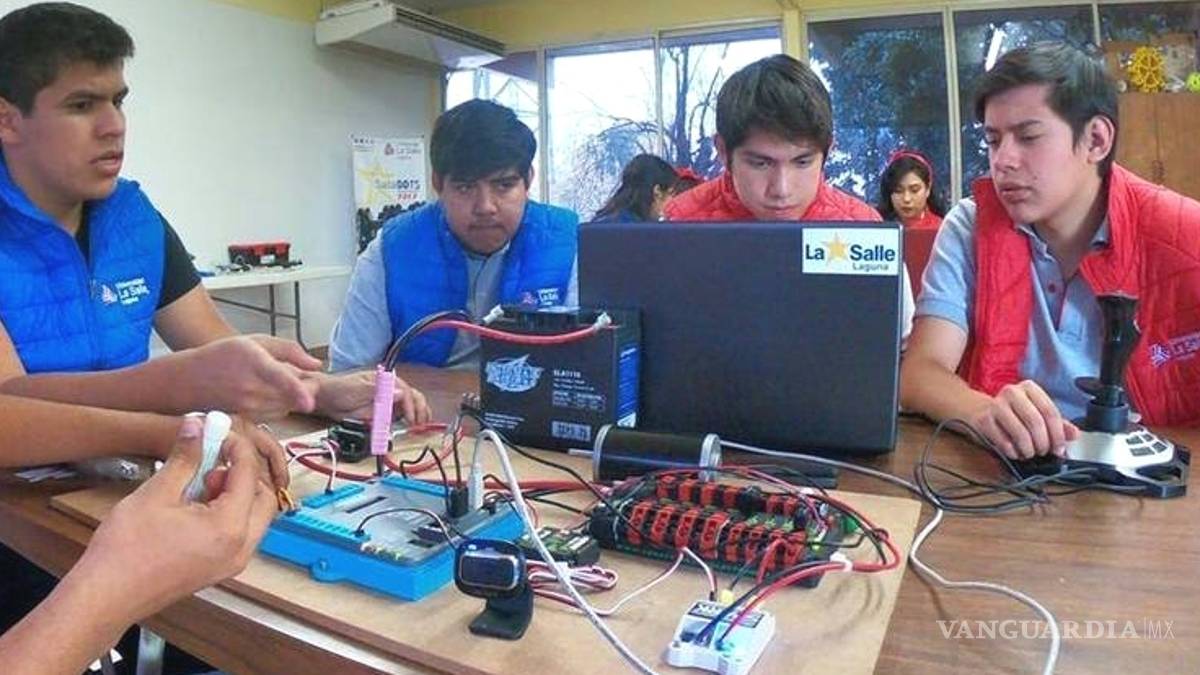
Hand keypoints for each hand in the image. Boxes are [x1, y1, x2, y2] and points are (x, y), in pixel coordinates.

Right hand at [72, 417, 277, 622]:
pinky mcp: (218, 570)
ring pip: (253, 518)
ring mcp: (231, 563)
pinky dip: (228, 514)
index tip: (220, 431)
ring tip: (200, 483)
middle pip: (263, 499)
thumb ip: (185, 457)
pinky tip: (196, 505)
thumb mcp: (157, 492)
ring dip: (236, 494)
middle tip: (214, 460)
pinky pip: (239, 534)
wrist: (105, 597)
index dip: (237, 448)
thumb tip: (197, 424)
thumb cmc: (126, 546)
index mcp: (230, 527)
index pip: (249, 476)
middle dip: (244, 474)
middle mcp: (241, 548)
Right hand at [176, 335, 320, 419]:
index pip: (279, 379)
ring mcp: (249, 407)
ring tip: (275, 382)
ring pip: (288, 406)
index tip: (309, 401)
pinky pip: (277, 414)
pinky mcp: (248, 418)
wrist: (189, 381)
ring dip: (292, 397)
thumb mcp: (256, 342)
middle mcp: (251, 389)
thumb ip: (290, 350)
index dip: (296, 391)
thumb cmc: (224, 356)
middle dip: (305, 387)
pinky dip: (281, 405)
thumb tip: (316, 364)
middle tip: (299, 375)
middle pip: (293, 396)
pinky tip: (267, 393)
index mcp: (254, 364)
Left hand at [307, 370, 431, 424]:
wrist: (326, 398)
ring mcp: (388, 401)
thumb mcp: (357, 389)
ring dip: (419, 414)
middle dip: (419, 409)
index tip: (411, 418)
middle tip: (419, 423)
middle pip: (412, 396)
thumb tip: (399, 392)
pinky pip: (401, 415)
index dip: (410, 406)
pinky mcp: (384, 412)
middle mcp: (390, 389)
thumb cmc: (340, 389)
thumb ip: (378, 391)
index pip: (405, 391)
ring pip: (411, 405)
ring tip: (422, 425)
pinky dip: (411, 419)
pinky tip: (416, 425)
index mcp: (385, 380)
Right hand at [968, 380, 1079, 459]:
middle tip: (1043, 452)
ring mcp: (996, 405)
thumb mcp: (1037, 414)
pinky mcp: (983, 419)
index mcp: (1029, 388)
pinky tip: (1015, 452)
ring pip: (1020, 432)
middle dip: (1043, 443)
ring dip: (1028, 449)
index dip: (1058, 434)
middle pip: (1035, 422)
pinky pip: (1003, 440)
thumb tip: (1074, 434)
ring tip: (1030, 453)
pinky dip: (1013, 451)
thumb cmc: (1014, 414)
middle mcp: (1012, 392)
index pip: (1050, 412)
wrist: (980, 410)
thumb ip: (1058, 424)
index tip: (1059, 449)